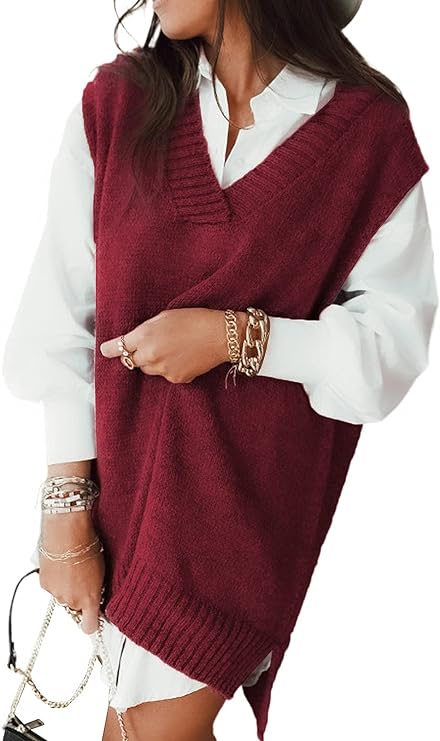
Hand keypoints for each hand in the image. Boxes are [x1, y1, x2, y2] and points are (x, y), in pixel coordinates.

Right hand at [39, 512, 104, 634]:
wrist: (67, 532)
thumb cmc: (88, 546)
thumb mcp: (101, 570)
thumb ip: (97, 589)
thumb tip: (97, 596)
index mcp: (90, 599)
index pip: (90, 627)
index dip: (92, 623)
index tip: (95, 617)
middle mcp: (72, 601)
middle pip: (76, 608)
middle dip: (80, 598)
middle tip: (83, 580)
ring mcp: (57, 594)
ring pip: (63, 598)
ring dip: (67, 589)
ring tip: (72, 569)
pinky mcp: (45, 585)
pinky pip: (53, 588)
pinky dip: (57, 581)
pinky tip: (62, 566)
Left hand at [99, 308, 247, 383]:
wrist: (221, 335)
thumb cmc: (195, 319)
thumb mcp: (165, 316)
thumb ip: (145, 329)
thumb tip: (134, 339)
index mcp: (145, 335)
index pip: (119, 347)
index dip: (111, 350)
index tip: (106, 351)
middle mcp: (150, 355)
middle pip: (132, 361)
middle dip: (136, 354)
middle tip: (150, 345)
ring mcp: (163, 369)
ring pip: (148, 369)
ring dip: (153, 362)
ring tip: (171, 349)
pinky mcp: (176, 379)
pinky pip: (165, 375)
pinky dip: (169, 368)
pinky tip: (182, 357)